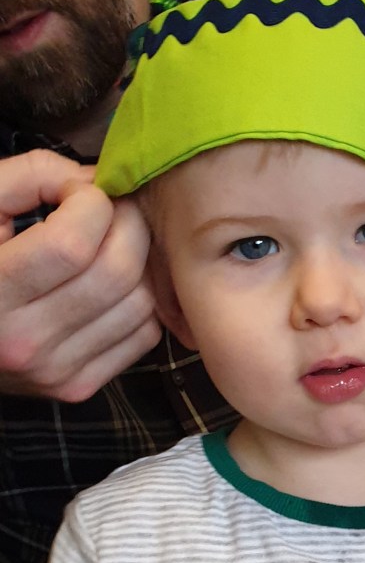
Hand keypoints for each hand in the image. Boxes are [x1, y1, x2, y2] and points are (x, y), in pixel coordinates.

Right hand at [0, 150, 159, 401]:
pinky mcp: (78, 387)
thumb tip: (100, 183)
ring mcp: (53, 372)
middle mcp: (22, 343)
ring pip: (141, 302)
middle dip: (127, 223)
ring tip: (109, 243)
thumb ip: (37, 175)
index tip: (74, 193)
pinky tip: (109, 283)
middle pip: (117, 271)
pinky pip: (145, 334)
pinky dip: (140, 301)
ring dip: (139, 261)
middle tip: (109, 210)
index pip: (73, 243)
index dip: (89, 201)